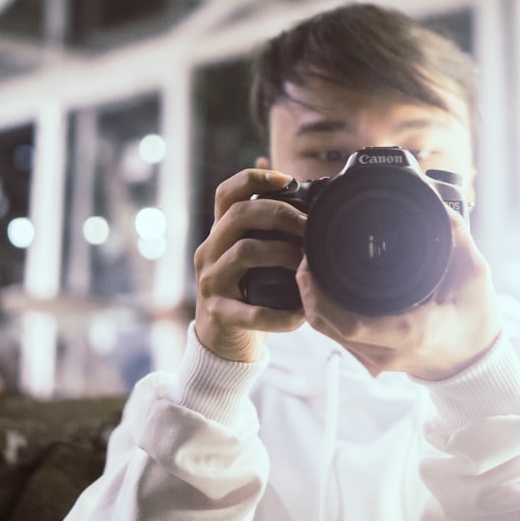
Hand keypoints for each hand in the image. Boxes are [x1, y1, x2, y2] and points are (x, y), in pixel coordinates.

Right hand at [193, 167, 306, 361]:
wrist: (221, 342)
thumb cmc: (246, 291)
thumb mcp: (249, 255)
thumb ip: (265, 228)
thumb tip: (294, 184)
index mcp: (219, 234)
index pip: (227, 193)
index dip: (253, 178)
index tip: (287, 179)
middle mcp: (209, 252)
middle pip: (239, 215)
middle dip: (280, 213)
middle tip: (310, 226)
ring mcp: (210, 282)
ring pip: (244, 252)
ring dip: (283, 253)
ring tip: (308, 265)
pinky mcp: (219, 314)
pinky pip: (251, 312)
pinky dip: (280, 314)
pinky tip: (301, 315)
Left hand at [297, 208, 501, 380]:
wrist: (475, 360)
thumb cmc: (476, 319)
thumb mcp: (474, 272)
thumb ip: (454, 234)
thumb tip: (434, 199)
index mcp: (412, 330)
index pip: (350, 322)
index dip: (319, 294)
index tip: (309, 263)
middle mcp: (387, 349)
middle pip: (327, 324)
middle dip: (307, 289)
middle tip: (306, 253)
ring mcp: (375, 358)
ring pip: (325, 330)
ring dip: (311, 298)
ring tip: (310, 264)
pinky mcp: (369, 358)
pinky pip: (334, 334)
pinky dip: (322, 309)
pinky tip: (322, 287)